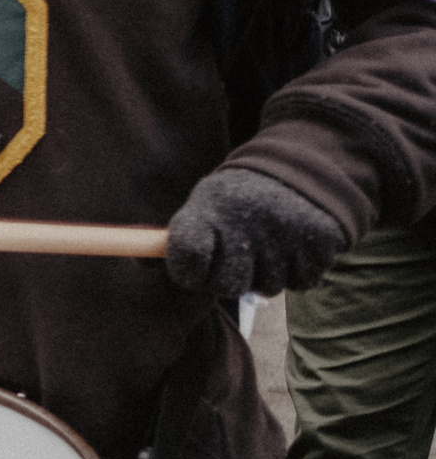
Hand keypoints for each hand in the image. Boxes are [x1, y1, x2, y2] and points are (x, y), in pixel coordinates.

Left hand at [165, 168, 346, 296]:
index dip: (186, 269)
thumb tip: (138, 259)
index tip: (194, 264)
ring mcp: (286, 236)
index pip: (185, 256)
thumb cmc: (239, 199)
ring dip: (264, 274)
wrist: (302, 170)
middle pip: (227, 285)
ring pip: (265, 288)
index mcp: (213, 209)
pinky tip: (292, 246)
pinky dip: (296, 271)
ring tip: (266, 244)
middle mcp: (248, 222)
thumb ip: (177, 236)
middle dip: (227, 278)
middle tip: (235, 256)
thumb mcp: (205, 204)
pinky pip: (299, 283)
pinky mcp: (319, 246)